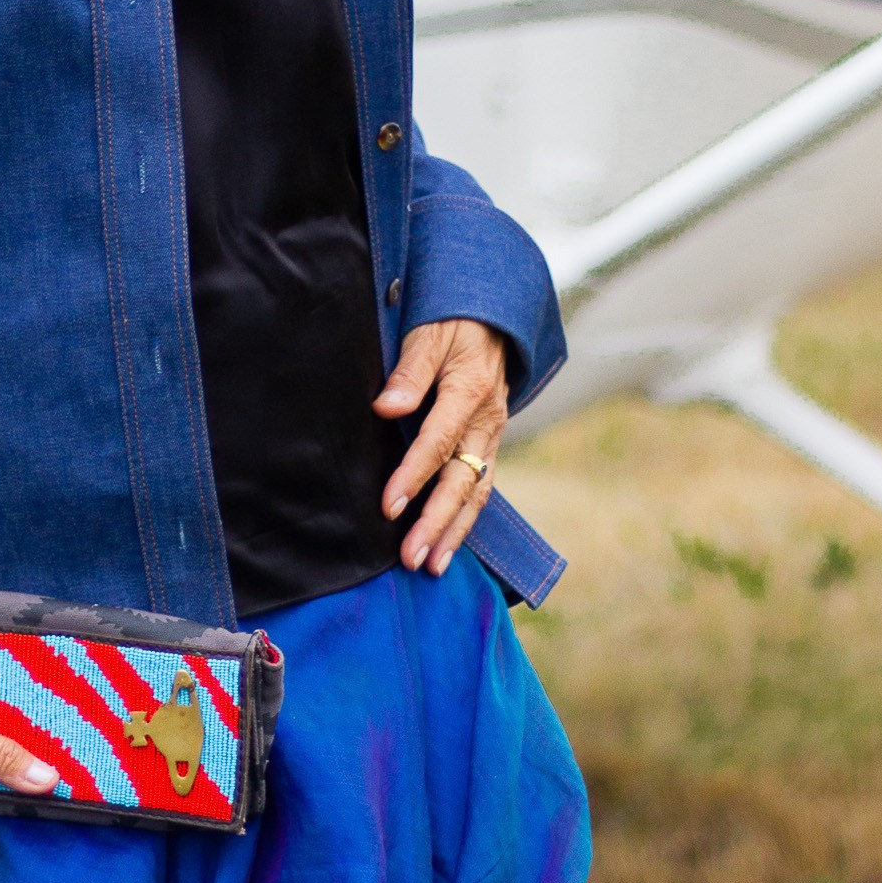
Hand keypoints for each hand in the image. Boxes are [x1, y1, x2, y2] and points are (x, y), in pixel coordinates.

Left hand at [374, 316, 509, 574]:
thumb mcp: (429, 332)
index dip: (413, 476)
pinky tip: (447, 544)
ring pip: (476, 492)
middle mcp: (486, 420)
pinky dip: (465, 519)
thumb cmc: (453, 320)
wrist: (495, 316)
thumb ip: (410, 370)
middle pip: (461, 480)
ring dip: (454, 531)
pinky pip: (480, 486)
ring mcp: (491, 435)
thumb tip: (386, 406)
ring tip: (432, 566)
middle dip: (436, 522)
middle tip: (412, 558)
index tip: (389, 507)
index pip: (437, 442)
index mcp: (469, 391)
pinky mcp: (488, 443)